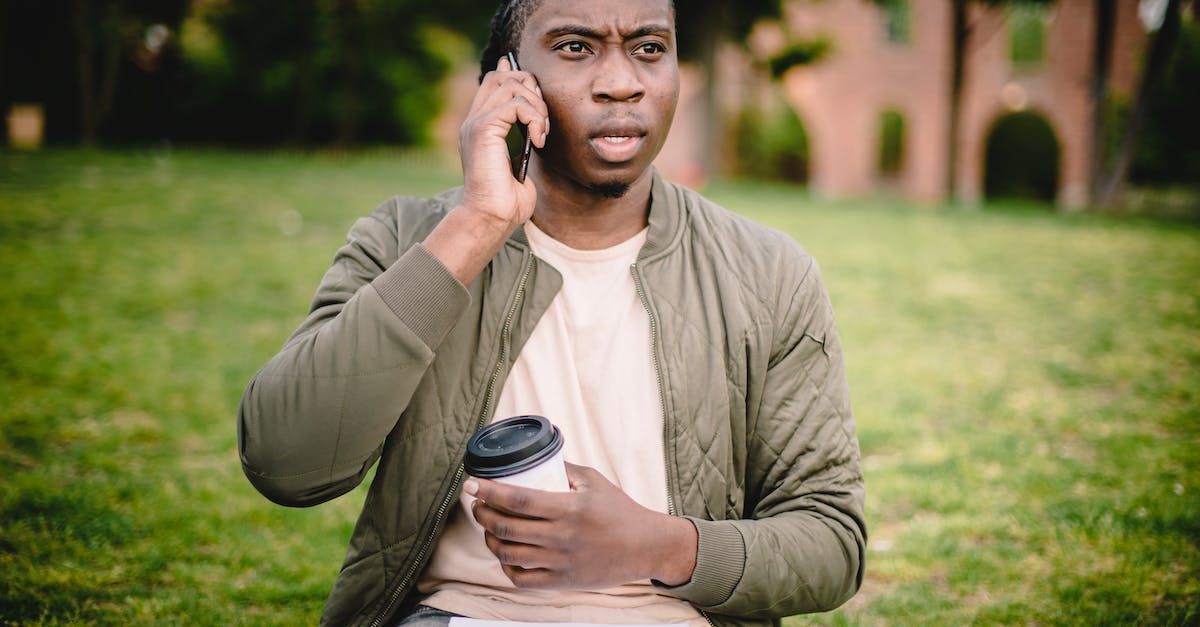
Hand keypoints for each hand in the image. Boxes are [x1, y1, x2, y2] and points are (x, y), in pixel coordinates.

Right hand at [458, 56, 548, 233]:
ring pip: (511, 85)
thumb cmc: (506, 201)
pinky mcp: (483, 129)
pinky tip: (537, 140)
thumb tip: (534, 125)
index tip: (537, 95)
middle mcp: (474, 120)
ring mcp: (476, 123)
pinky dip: (533, 118)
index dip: (517, 77)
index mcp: (479, 126)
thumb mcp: (518, 162)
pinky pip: (516, 104)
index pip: (494, 82)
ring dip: (536, 106)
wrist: (491, 218)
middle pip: (502, 76)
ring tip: (541, 134)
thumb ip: (523, 138)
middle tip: (542, 121)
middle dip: (531, 89)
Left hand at [466, 462, 697, 589]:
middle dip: (482, 514)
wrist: (644, 547)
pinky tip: (505, 554)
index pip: (518, 499)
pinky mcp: (562, 582)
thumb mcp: (593, 481)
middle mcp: (561, 537)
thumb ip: (562, 469)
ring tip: (488, 527)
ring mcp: (560, 562)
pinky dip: (506, 566)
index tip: (471, 484)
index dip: (489, 491)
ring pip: (508, 554)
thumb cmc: (620, 510)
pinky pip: (522, 579)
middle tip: (477, 504)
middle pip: (506, 527)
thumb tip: (532, 459)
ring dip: (490, 539)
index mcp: (569, 508)